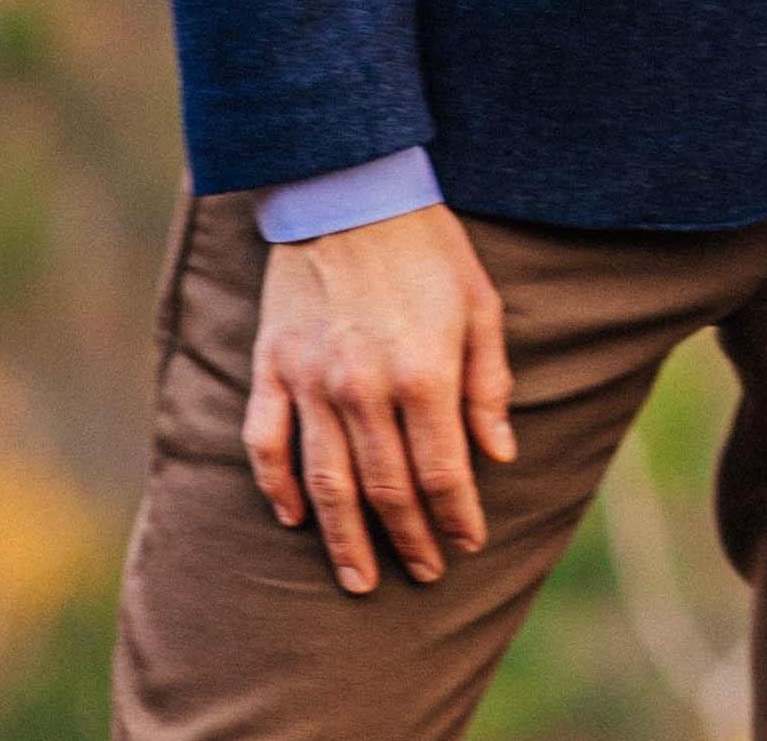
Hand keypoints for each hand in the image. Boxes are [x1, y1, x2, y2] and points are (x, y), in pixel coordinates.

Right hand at [244, 204, 516, 593]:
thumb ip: (488, 384)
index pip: (442, 472)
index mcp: (424, 373)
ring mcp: (312, 380)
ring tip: (361, 578)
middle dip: (409, 539)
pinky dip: (278, 487)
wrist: (351, 188)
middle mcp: (365, 388)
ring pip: (327, 482)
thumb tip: (498, 454)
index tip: (467, 543)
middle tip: (423, 572)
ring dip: (345, 539)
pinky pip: (268, 443)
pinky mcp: (274, 366)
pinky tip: (294, 517)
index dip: (456, 516)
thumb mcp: (479, 304)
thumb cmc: (427, 245)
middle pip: (386, 489)